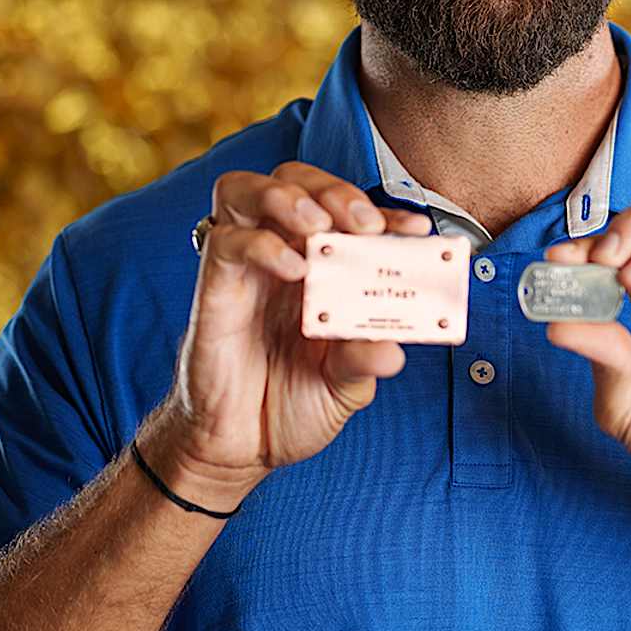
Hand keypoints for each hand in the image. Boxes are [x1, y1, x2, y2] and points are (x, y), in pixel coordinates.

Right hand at [142, 161, 432, 508]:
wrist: (238, 450)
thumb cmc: (289, 408)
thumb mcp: (343, 389)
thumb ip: (364, 362)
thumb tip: (393, 349)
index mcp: (321, 270)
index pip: (350, 217)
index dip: (386, 214)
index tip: (416, 229)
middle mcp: (281, 257)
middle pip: (296, 180)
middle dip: (336, 190)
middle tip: (364, 224)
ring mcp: (245, 269)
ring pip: (246, 189)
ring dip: (289, 196)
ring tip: (320, 227)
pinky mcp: (214, 288)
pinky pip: (226, 241)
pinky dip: (261, 244)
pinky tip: (292, 269)